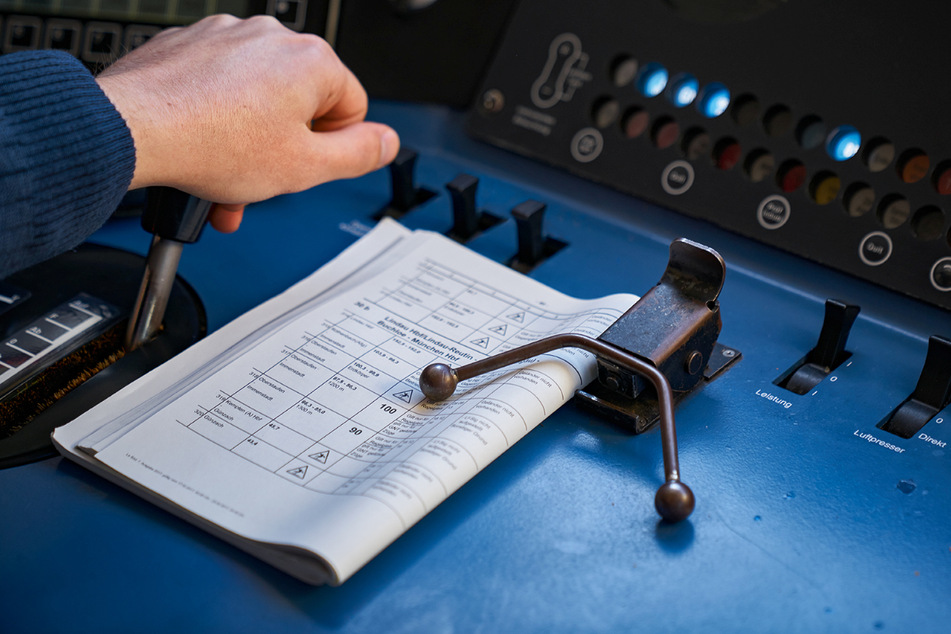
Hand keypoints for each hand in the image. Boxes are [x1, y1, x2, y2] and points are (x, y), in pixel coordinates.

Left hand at [96, 15, 399, 230]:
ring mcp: (226, 38)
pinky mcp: (189, 46)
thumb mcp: (306, 168)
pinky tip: (202, 150)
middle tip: (263, 179)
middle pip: (301, 105)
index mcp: (311, 61)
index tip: (304, 167)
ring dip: (248, 142)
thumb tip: (387, 142)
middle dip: (284, 150)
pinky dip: (216, 120)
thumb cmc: (211, 144)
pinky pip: (219, 88)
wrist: (133, 130)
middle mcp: (270, 38)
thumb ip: (360, 155)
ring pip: (257, 100)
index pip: (351, 108)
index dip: (332, 149)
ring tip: (225, 175)